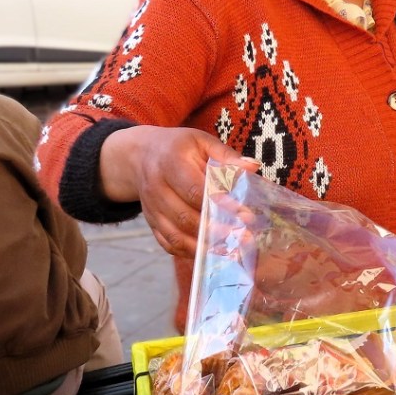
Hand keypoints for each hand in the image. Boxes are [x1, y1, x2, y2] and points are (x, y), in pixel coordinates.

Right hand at [99, 125, 257, 257]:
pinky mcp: (151, 223)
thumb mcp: (201, 141)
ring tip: (232, 248)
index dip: (221, 205)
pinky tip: (211, 253)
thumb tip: (253, 166)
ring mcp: (151, 209)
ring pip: (177, 235)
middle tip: (244, 236)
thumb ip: (226, 155)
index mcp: (171, 164)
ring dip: (205, 246)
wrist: (142, 155)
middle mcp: (157, 188)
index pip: (196, 190)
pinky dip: (189, 252)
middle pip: (186, 217)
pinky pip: (169, 244)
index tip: (245, 215)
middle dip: (217, 230)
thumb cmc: (179, 148)